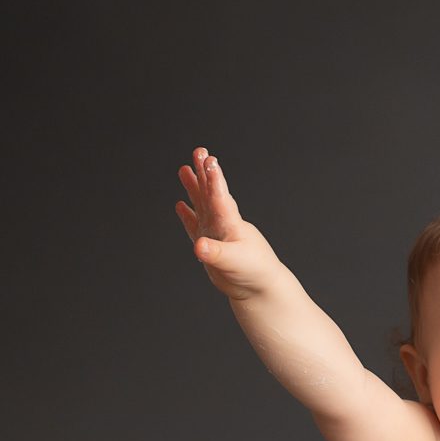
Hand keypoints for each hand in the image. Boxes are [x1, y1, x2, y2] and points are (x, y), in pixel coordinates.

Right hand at [174, 147, 282, 299]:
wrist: (259, 289)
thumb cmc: (253, 273)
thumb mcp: (234, 262)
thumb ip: (215, 253)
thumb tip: (199, 246)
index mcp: (230, 222)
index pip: (220, 195)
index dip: (213, 178)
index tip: (208, 158)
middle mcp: (223, 223)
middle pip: (211, 193)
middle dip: (204, 172)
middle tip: (199, 151)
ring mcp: (216, 233)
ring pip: (202, 205)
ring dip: (194, 188)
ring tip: (184, 169)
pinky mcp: (210, 246)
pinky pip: (195, 225)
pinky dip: (188, 215)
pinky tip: (180, 205)